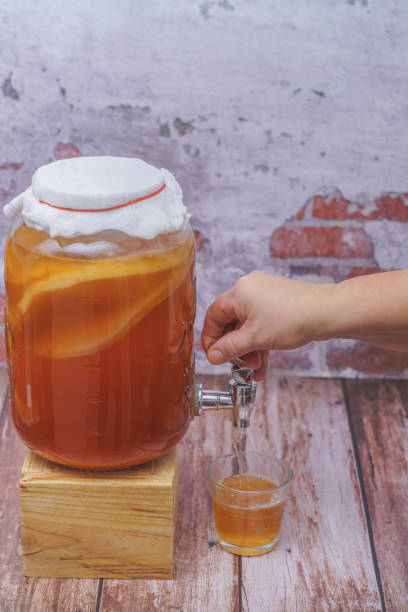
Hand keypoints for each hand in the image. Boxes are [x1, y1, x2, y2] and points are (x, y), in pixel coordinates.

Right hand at [201, 271, 331, 379]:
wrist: (328, 312)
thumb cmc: (294, 317)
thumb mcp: (256, 338)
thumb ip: (230, 348)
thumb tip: (213, 356)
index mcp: (239, 292)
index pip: (213, 316)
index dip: (211, 339)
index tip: (215, 357)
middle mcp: (249, 289)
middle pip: (230, 322)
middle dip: (235, 348)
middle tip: (239, 366)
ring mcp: (264, 294)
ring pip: (247, 326)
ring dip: (249, 349)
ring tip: (255, 369)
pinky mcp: (277, 302)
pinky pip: (261, 323)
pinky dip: (260, 342)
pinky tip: (264, 362)